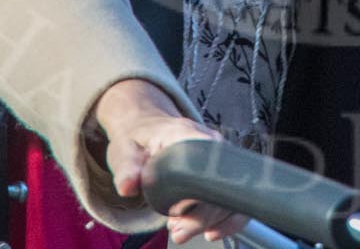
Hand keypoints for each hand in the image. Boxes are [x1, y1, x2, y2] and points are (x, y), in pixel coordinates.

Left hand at [93, 79, 243, 242]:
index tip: (179, 215)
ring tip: (183, 230)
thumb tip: (128, 186)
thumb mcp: (124, 150)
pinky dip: (226, 218)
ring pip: (231, 194)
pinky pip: (235, 197)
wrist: (148, 127)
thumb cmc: (138, 139)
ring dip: (211, 220)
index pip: (203, 168)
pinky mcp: (222, 169)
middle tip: (178, 231)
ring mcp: (220, 157)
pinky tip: (210, 231)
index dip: (195, 198)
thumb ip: (127, 167)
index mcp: (187, 135)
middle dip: (201, 217)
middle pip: (220, 186)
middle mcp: (211, 143)